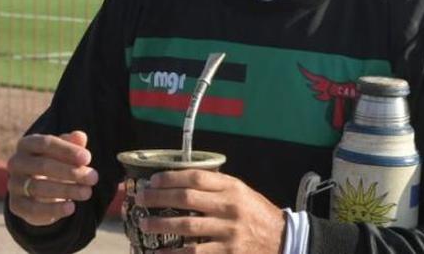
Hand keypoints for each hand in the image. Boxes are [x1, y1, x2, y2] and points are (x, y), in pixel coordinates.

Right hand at [7, 130, 98, 225]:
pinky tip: (71, 208)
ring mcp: (14, 184)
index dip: (67, 150)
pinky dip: (53, 209)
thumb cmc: (57, 162)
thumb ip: (73, 143)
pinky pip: (33, 209)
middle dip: (71, 172)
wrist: (41, 189)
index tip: (87, 158)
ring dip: (66, 190)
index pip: (45, 143)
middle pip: (43, 165)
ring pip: (38, 188)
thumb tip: (80, 136)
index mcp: (27, 144)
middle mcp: (16, 162)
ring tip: (87, 192)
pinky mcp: (16, 205)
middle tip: (94, 177)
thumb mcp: (65, 151)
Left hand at [135, 169, 284, 252]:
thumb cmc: (257, 214)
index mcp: (232, 188)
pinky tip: (159, 252)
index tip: (153, 180)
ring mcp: (228, 231)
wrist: (283, 240)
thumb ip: (218, 187)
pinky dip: (174, 253)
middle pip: (186, 199)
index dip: (171, 177)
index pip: (196, 177)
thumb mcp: (242, 193)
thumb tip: (182, 182)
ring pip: (187, 225)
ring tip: (144, 223)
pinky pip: (194, 252)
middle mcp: (229, 207)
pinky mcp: (227, 252)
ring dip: (161, 224)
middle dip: (159, 198)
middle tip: (140, 199)